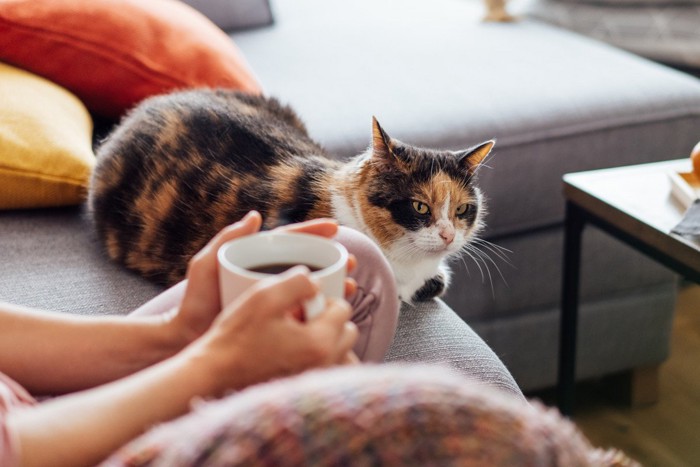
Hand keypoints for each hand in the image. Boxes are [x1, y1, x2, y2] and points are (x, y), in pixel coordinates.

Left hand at [171, 211, 356, 342]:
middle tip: (351, 261)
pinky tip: (338, 313)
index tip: (334, 227)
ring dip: (335, 285)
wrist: (188, 338)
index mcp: (257, 259)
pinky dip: (324, 310)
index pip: (290, 240)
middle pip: (308, 263)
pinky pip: (306, 312)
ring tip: (352, 286)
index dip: (313, 231)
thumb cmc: (195, 300)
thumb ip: (227, 239)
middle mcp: (270, 277)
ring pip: (312, 288)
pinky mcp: (278, 321)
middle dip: (333, 260)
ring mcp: (276, 299)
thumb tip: (255, 216)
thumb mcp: (206, 265)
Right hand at [182, 267, 357, 394]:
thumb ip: (298, 282)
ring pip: (340, 351)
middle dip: (330, 319)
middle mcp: (324, 365)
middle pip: (347, 331)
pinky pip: (327, 367)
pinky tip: (294, 350)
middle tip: (301, 315)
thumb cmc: (236, 335)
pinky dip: (319, 356)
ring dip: (327, 338)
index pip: (343, 308)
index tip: (300, 301)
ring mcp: (315, 380)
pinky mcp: (304, 388)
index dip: (323, 298)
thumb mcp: (264, 296)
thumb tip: (317, 282)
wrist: (214, 372)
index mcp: (319, 342)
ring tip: (298, 333)